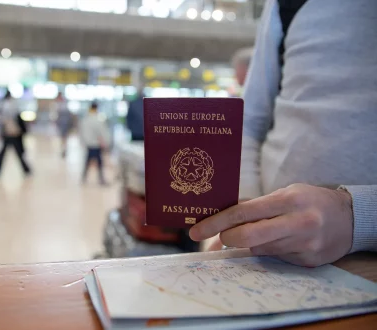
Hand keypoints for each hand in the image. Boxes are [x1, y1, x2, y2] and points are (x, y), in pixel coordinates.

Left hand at [189, 184, 353, 266]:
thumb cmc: (308, 200)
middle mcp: (297, 223)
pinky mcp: (307, 261)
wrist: (349, 218)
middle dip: (227, 239)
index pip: (243, 212)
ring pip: (258, 249)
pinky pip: (274, 258)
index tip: (195, 231)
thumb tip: (220, 222)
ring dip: (248, 244)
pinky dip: (267, 250)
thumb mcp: (284, 193)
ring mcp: (304, 245)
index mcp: (288, 200)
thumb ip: (254, 206)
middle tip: (222, 237)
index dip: (215, 223)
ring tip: (256, 232)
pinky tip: (277, 240)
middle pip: (247, 237)